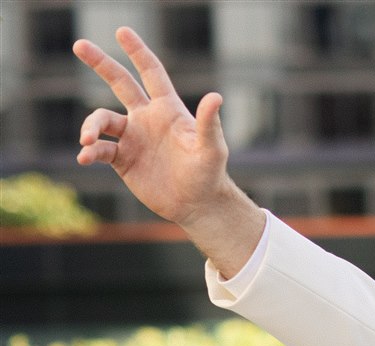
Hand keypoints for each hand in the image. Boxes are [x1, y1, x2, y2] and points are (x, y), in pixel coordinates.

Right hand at [74, 28, 229, 226]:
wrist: (197, 205)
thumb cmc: (209, 174)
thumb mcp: (211, 149)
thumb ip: (209, 124)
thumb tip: (216, 97)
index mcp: (167, 109)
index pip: (151, 73)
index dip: (138, 52)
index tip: (122, 32)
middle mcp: (146, 118)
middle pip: (119, 82)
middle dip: (100, 63)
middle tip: (79, 45)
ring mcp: (132, 138)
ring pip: (102, 120)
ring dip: (91, 127)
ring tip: (87, 140)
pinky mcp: (122, 159)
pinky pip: (99, 150)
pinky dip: (90, 152)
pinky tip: (85, 158)